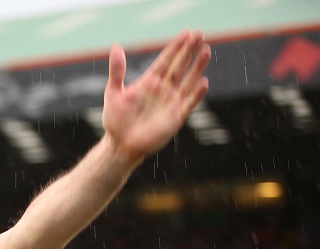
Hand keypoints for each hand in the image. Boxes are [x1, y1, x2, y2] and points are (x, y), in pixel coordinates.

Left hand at [102, 30, 210, 163]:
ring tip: (206, 51)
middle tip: (199, 34)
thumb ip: (117, 72)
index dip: (176, 47)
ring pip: (188, 81)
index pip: (166, 60)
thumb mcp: (113, 93)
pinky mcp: (176, 117)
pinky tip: (203, 82)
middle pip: (180, 66)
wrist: (121, 145)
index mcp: (150, 81)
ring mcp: (171, 102)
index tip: (187, 33)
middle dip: (189, 51)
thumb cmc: (115, 120)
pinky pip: (189, 103)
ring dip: (197, 67)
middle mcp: (163, 89)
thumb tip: (116, 47)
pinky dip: (196, 94)